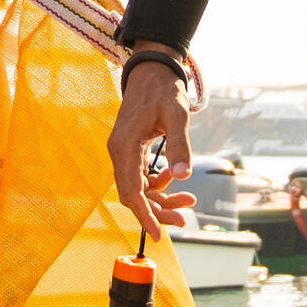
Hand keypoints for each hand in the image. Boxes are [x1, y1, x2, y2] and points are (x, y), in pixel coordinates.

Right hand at [108, 50, 197, 238]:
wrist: (152, 71)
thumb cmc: (164, 90)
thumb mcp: (177, 115)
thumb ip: (179, 145)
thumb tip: (183, 175)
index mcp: (125, 146)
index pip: (131, 190)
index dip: (145, 215)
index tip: (159, 234)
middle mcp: (118, 152)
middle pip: (133, 194)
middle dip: (157, 210)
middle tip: (183, 218)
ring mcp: (122, 152)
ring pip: (138, 187)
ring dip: (160, 198)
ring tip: (187, 202)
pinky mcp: (129, 150)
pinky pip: (140, 176)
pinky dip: (157, 183)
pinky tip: (175, 179)